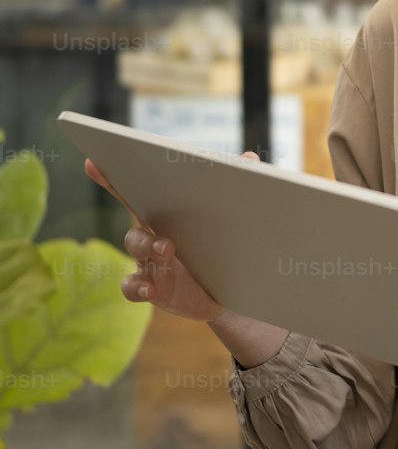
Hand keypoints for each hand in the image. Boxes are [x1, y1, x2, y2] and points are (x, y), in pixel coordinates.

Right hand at [84, 151, 260, 322]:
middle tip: (163, 221)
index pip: (135, 191)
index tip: (94, 161)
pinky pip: (132, 286)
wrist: (230, 289)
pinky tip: (150, 288)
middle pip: (136, 220)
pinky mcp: (152, 289)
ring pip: (135, 248)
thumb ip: (238, 186)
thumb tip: (251, 159)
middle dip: (141, 217)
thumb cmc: (220, 245)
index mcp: (166, 213)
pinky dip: (137, 287)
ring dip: (147, 247)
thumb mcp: (230, 217)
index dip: (112, 176)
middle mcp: (150, 234)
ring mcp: (147, 262)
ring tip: (166, 250)